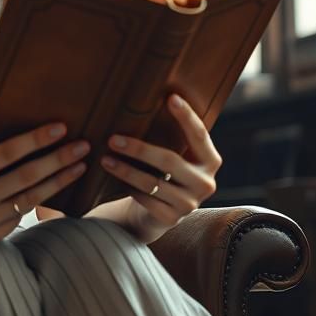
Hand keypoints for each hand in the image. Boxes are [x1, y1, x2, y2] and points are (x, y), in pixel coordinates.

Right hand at [0, 124, 89, 250]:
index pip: (7, 154)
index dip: (35, 140)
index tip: (59, 128)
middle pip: (28, 176)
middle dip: (59, 159)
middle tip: (84, 146)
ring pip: (30, 198)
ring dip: (58, 181)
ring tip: (80, 166)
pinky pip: (19, 215)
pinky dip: (36, 200)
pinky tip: (52, 187)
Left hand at [100, 94, 220, 240]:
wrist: (156, 213)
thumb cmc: (162, 173)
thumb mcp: (171, 156)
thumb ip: (170, 137)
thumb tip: (144, 103)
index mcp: (209, 161)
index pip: (199, 135)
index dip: (187, 116)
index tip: (171, 97)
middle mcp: (205, 182)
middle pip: (170, 161)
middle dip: (139, 149)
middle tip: (113, 139)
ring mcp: (190, 203)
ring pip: (153, 182)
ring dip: (125, 170)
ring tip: (105, 159)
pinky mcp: (172, 218)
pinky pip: (145, 200)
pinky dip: (128, 188)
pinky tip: (114, 179)